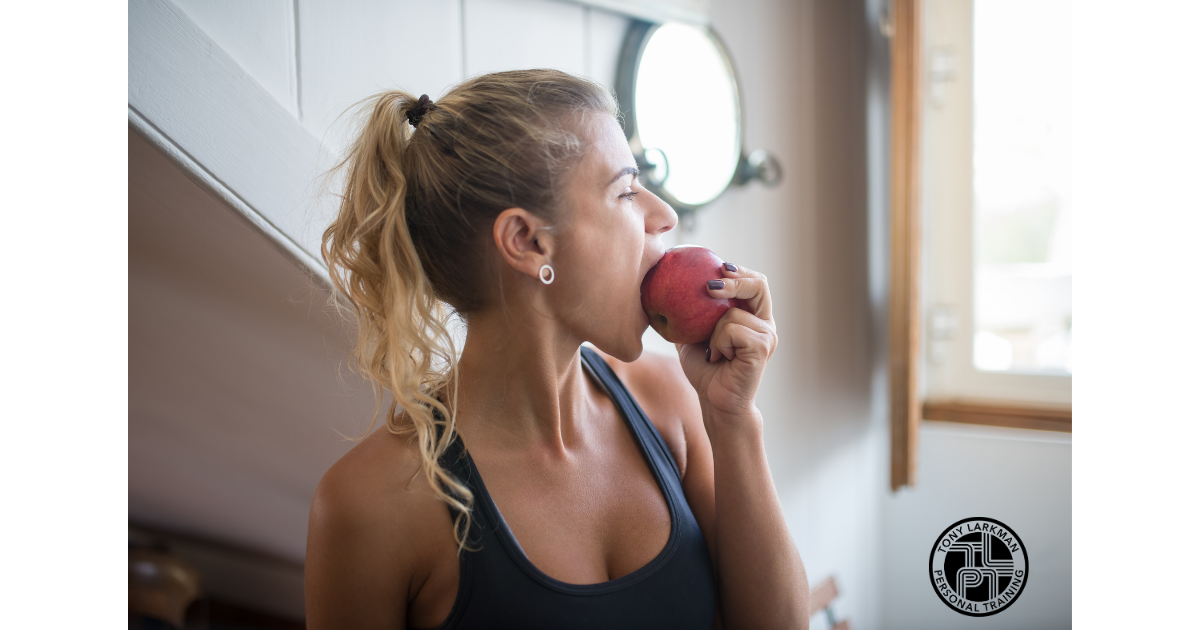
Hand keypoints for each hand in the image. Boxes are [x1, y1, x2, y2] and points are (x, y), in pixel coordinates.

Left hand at [675, 264, 777, 419]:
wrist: (715, 401)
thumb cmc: (705, 369)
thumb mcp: (693, 334)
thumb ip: (692, 310)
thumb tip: (667, 282)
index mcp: (754, 316)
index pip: (754, 282)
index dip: (738, 271)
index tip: (716, 266)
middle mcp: (765, 324)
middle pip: (759, 284)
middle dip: (735, 279)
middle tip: (709, 285)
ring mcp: (768, 335)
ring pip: (733, 313)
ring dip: (713, 331)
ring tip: (714, 353)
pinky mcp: (763, 348)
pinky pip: (731, 330)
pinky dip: (718, 343)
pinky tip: (718, 359)